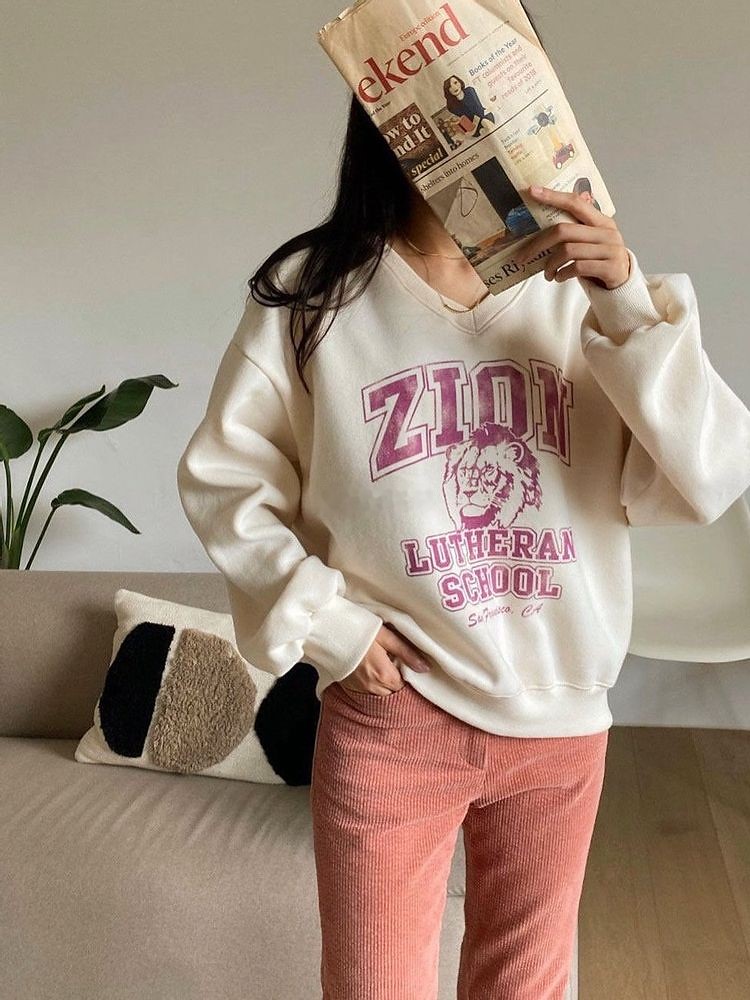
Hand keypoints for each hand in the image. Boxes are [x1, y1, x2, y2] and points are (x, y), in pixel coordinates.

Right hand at [339, 623, 431, 695]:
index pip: (406, 685)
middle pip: (394, 691)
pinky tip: (369, 667)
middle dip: (397, 679)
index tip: (404, 661)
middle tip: (392, 659)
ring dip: (385, 682)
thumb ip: (406, 653)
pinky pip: (369, 691)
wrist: (328, 631)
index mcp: (384, 674)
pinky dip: (373, 683)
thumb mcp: (386, 636)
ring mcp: (361, 689)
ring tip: (381, 662)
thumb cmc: (358, 630)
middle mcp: (373, 687)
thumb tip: (425, 668)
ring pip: (382, 693)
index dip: (408, 673)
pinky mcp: (351, 687)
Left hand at [516, 185, 630, 289]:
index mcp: (601, 220)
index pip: (575, 203)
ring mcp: (610, 249)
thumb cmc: (599, 259)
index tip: (532, 191)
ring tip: (547, 273)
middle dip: (538, 244)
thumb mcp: (590, 241)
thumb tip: (538, 231)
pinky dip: (562, 274)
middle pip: (564, 230)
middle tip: (524, 256)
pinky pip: (577, 268)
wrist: (624, 281)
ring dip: (550, 264)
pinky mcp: (610, 268)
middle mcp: (606, 232)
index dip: (553, 197)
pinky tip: (559, 277)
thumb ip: (574, 232)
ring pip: (568, 251)